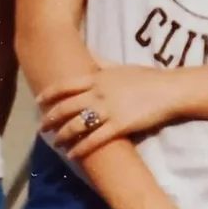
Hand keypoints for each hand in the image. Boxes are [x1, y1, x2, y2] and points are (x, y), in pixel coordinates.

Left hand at [38, 65, 179, 158]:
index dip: (49, 94)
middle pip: (66, 107)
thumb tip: (87, 54)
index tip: (38, 101)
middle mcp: (98, 93)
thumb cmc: (146, 77)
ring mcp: (108, 110)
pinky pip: (94, 140)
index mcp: (98, 78)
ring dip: (62, 135)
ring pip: (76, 125)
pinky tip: (73, 154)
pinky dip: (80, 148)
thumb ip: (101, 62)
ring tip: (56, 143)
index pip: (65, 86)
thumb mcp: (120, 65)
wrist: (169, 90)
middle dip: (50, 119)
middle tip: (42, 128)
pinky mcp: (119, 126)